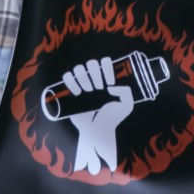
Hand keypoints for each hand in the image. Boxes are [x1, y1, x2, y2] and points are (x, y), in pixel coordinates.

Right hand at [63, 56, 133, 174]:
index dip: (107, 69)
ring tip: (88, 91)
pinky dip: (71, 82)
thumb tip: (110, 87)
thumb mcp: (127, 105)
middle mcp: (94, 79)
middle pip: (91, 63)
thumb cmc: (112, 118)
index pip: (105, 62)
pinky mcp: (70, 91)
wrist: (97, 131)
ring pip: (78, 68)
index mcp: (107, 79)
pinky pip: (67, 77)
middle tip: (99, 88)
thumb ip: (126, 92)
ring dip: (83, 78)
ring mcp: (81, 84)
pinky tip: (78, 93)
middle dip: (95, 74)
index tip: (110, 83)